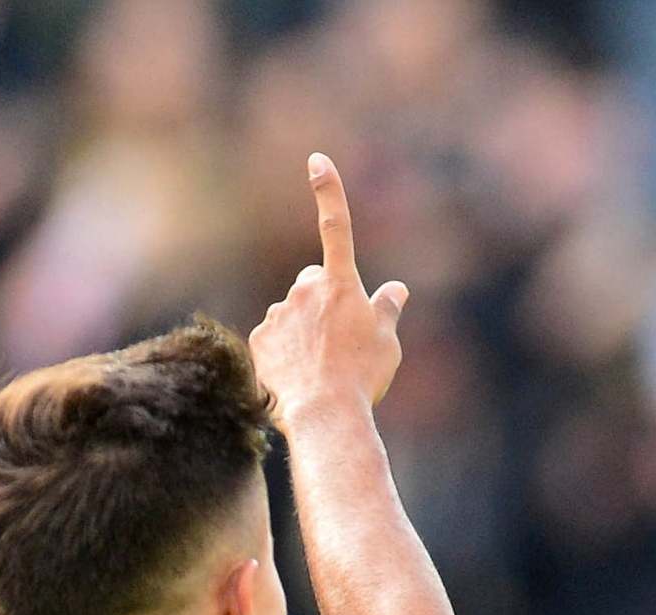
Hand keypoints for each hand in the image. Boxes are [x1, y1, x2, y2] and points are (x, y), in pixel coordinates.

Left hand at [249, 153, 409, 423]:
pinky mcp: (259, 339)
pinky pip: (275, 338)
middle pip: (313, 283)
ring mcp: (279, 314)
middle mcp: (305, 291)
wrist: (323, 414)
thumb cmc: (362, 377)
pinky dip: (286, 352)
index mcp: (340, 285)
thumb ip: (388, 310)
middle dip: (323, 300)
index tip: (316, 160)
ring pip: (293, 313)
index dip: (329, 191)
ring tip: (323, 368)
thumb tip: (397, 289)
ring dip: (305, 330)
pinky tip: (300, 376)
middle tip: (342, 340)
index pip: (337, 227)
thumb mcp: (388, 343)